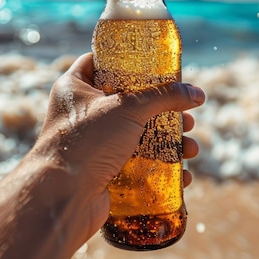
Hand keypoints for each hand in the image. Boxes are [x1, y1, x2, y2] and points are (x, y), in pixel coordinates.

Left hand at [35, 52, 204, 240]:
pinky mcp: (102, 173)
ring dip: (168, 142)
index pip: (100, 62)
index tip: (157, 65)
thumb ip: (163, 96)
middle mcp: (80, 114)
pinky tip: (183, 175)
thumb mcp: (127, 109)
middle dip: (162, 110)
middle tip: (185, 116)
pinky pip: (137, 165)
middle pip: (129, 103)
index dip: (128, 60)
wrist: (62, 198)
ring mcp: (91, 145)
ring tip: (190, 149)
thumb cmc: (86, 143)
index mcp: (74, 88)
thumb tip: (196, 93)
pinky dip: (160, 169)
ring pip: (137, 137)